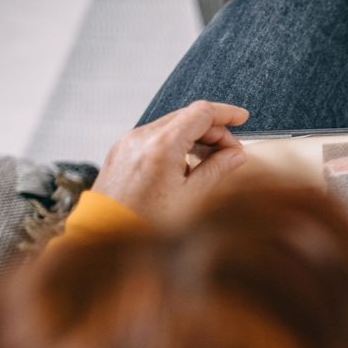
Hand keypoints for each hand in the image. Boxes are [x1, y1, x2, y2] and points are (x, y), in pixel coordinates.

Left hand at [92, 101, 250, 219]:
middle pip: (187, 117)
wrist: (105, 235)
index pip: (201, 113)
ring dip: (195, 137)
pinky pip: (156, 136)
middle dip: (213, 130)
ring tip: (210, 162)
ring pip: (172, 125)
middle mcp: (142, 136)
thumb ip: (217, 170)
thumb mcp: (192, 198)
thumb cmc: (147, 223)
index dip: (226, 113)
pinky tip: (186, 166)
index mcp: (162, 145)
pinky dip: (176, 143)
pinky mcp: (122, 150)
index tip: (242, 118)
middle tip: (230, 154)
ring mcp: (129, 141)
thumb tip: (236, 155)